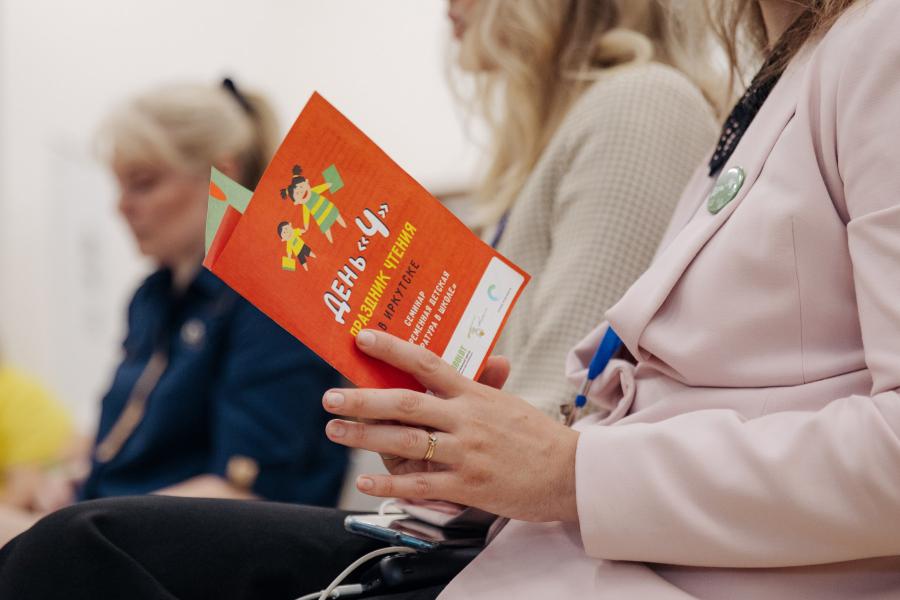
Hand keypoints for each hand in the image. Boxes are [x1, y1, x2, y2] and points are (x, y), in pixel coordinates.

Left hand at [323, 330, 579, 522]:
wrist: (571, 474)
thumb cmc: (537, 437)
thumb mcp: (508, 403)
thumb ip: (487, 383)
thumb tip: (489, 357)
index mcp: (474, 395)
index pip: (428, 363)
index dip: (392, 350)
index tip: (362, 338)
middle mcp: (466, 419)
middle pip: (406, 404)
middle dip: (363, 399)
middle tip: (330, 396)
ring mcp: (465, 453)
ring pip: (406, 442)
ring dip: (365, 436)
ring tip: (334, 431)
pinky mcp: (468, 486)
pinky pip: (420, 484)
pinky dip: (389, 484)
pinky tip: (363, 481)